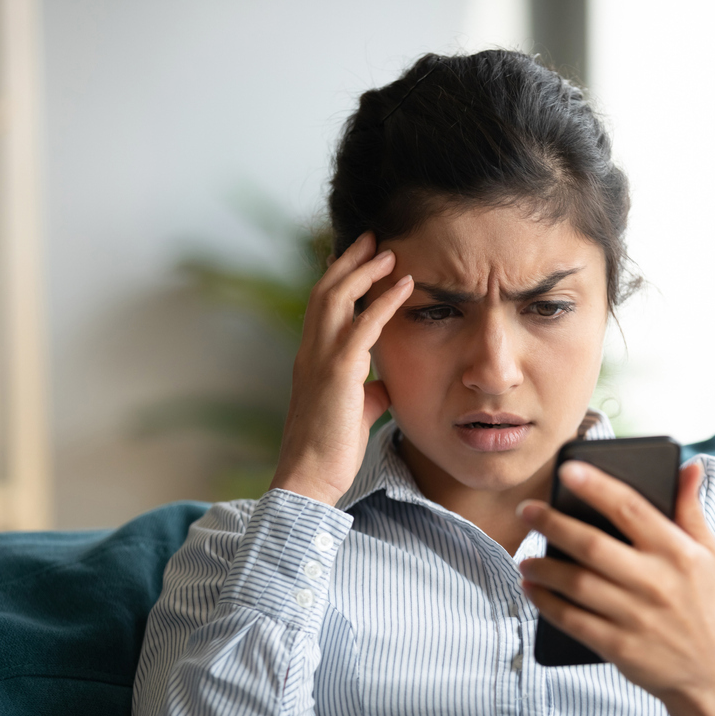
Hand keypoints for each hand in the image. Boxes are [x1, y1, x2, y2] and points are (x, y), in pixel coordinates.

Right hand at [269, 232, 413, 505]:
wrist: (310, 478)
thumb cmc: (331, 449)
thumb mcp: (354, 411)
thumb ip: (367, 391)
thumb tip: (383, 384)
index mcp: (311, 359)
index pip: (321, 306)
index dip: (338, 276)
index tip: (358, 256)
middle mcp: (310, 352)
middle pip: (325, 290)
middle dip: (349, 260)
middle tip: (372, 237)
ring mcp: (321, 360)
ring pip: (337, 298)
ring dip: (364, 271)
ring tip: (389, 251)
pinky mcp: (338, 373)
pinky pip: (363, 326)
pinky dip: (384, 301)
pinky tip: (404, 286)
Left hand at [517, 459, 714, 715]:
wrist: (711, 671)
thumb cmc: (701, 601)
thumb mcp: (706, 553)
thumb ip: (689, 507)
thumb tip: (689, 464)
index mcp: (677, 552)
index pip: (631, 509)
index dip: (597, 486)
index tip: (567, 469)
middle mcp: (657, 582)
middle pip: (593, 545)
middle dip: (553, 524)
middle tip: (526, 510)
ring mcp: (637, 617)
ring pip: (577, 584)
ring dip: (543, 568)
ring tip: (524, 558)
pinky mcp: (620, 647)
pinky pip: (572, 620)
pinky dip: (546, 603)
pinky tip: (531, 589)